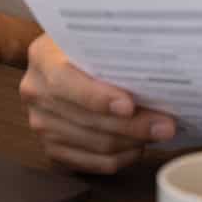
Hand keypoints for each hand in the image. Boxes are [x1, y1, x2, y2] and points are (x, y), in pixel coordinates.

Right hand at [19, 34, 175, 173]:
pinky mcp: (52, 149)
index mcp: (42, 58)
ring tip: (158, 133)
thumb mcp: (93, 37)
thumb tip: (155, 73)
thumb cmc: (85, 47)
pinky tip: (138, 145)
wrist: (61, 59)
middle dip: (132, 125)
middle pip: (87, 119)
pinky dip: (121, 157)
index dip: (98, 97)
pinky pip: (92, 164)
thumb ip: (112, 52)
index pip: (65, 82)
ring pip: (94, 144)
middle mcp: (35, 92)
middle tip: (166, 124)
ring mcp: (41, 124)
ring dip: (132, 142)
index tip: (130, 105)